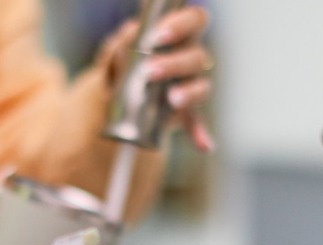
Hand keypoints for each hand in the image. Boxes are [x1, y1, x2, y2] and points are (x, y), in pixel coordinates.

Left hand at [101, 5, 214, 151]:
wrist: (118, 94)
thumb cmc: (125, 62)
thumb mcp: (118, 49)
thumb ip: (122, 42)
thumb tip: (129, 35)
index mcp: (180, 35)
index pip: (196, 20)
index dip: (183, 25)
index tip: (159, 36)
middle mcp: (191, 59)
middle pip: (197, 57)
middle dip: (174, 64)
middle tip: (149, 72)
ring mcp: (191, 85)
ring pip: (201, 87)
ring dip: (188, 93)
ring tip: (171, 99)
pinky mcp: (186, 112)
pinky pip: (196, 123)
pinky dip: (200, 134)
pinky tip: (204, 146)